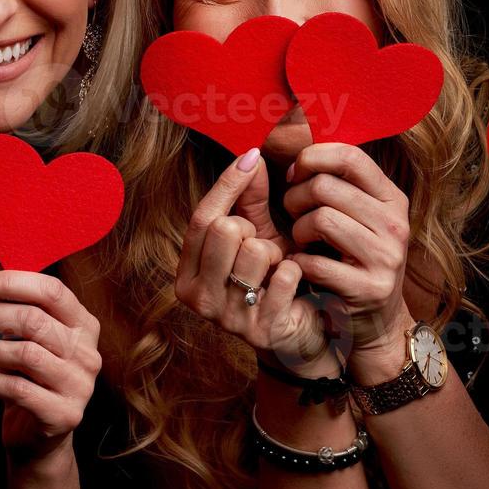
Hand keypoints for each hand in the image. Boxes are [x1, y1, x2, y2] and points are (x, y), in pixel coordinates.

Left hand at [0, 270, 102, 466]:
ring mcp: (79, 385)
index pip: (52, 290)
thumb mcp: (31, 341)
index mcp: (84, 325)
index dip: (10, 283)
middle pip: (33, 320)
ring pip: (24, 354)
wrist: (39, 437)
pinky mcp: (63, 414)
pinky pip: (17, 389)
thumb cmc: (30, 379)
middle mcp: (88, 352)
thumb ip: (19, 312)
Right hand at [175, 149, 331, 373]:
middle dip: (252, 229)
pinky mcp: (261, 330)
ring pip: (254, 251)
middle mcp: (198, 299)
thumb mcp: (257, 236)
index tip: (251, 158)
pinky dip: (295, 271)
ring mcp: (228, 318)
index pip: (201, 218)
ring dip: (274, 253)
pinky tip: (294, 284)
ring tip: (276, 268)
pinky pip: (284, 276)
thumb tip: (250, 156)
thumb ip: (248, 200)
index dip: (227, 184)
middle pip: (224, 230)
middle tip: (263, 247)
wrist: (300, 332)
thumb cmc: (272, 278)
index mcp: (188, 274)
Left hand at [282, 143, 412, 357]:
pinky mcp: (369, 288)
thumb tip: (291, 156)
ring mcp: (386, 257)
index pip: (350, 157)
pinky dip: (298, 262)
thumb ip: (331, 183)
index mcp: (392, 199)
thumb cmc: (352, 258)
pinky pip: (315, 262)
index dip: (312, 159)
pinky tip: (301, 266)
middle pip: (326, 187)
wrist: (375, 320)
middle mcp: (395, 224)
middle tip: (292, 214)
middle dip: (296, 198)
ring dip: (297, 230)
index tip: (295, 175)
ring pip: (321, 219)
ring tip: (299, 240)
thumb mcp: (354, 217)